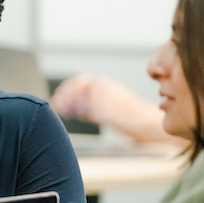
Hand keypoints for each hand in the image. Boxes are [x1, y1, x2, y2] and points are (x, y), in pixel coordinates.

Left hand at [50, 74, 175, 142]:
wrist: (148, 122)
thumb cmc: (129, 116)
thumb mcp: (108, 104)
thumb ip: (90, 104)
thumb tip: (70, 108)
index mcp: (106, 85)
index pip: (81, 80)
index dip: (67, 87)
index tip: (57, 96)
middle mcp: (105, 89)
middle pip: (76, 87)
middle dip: (64, 95)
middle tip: (55, 104)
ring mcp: (105, 99)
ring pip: (79, 98)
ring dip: (67, 104)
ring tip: (61, 111)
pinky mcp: (106, 111)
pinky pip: (86, 111)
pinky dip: (75, 113)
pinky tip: (70, 116)